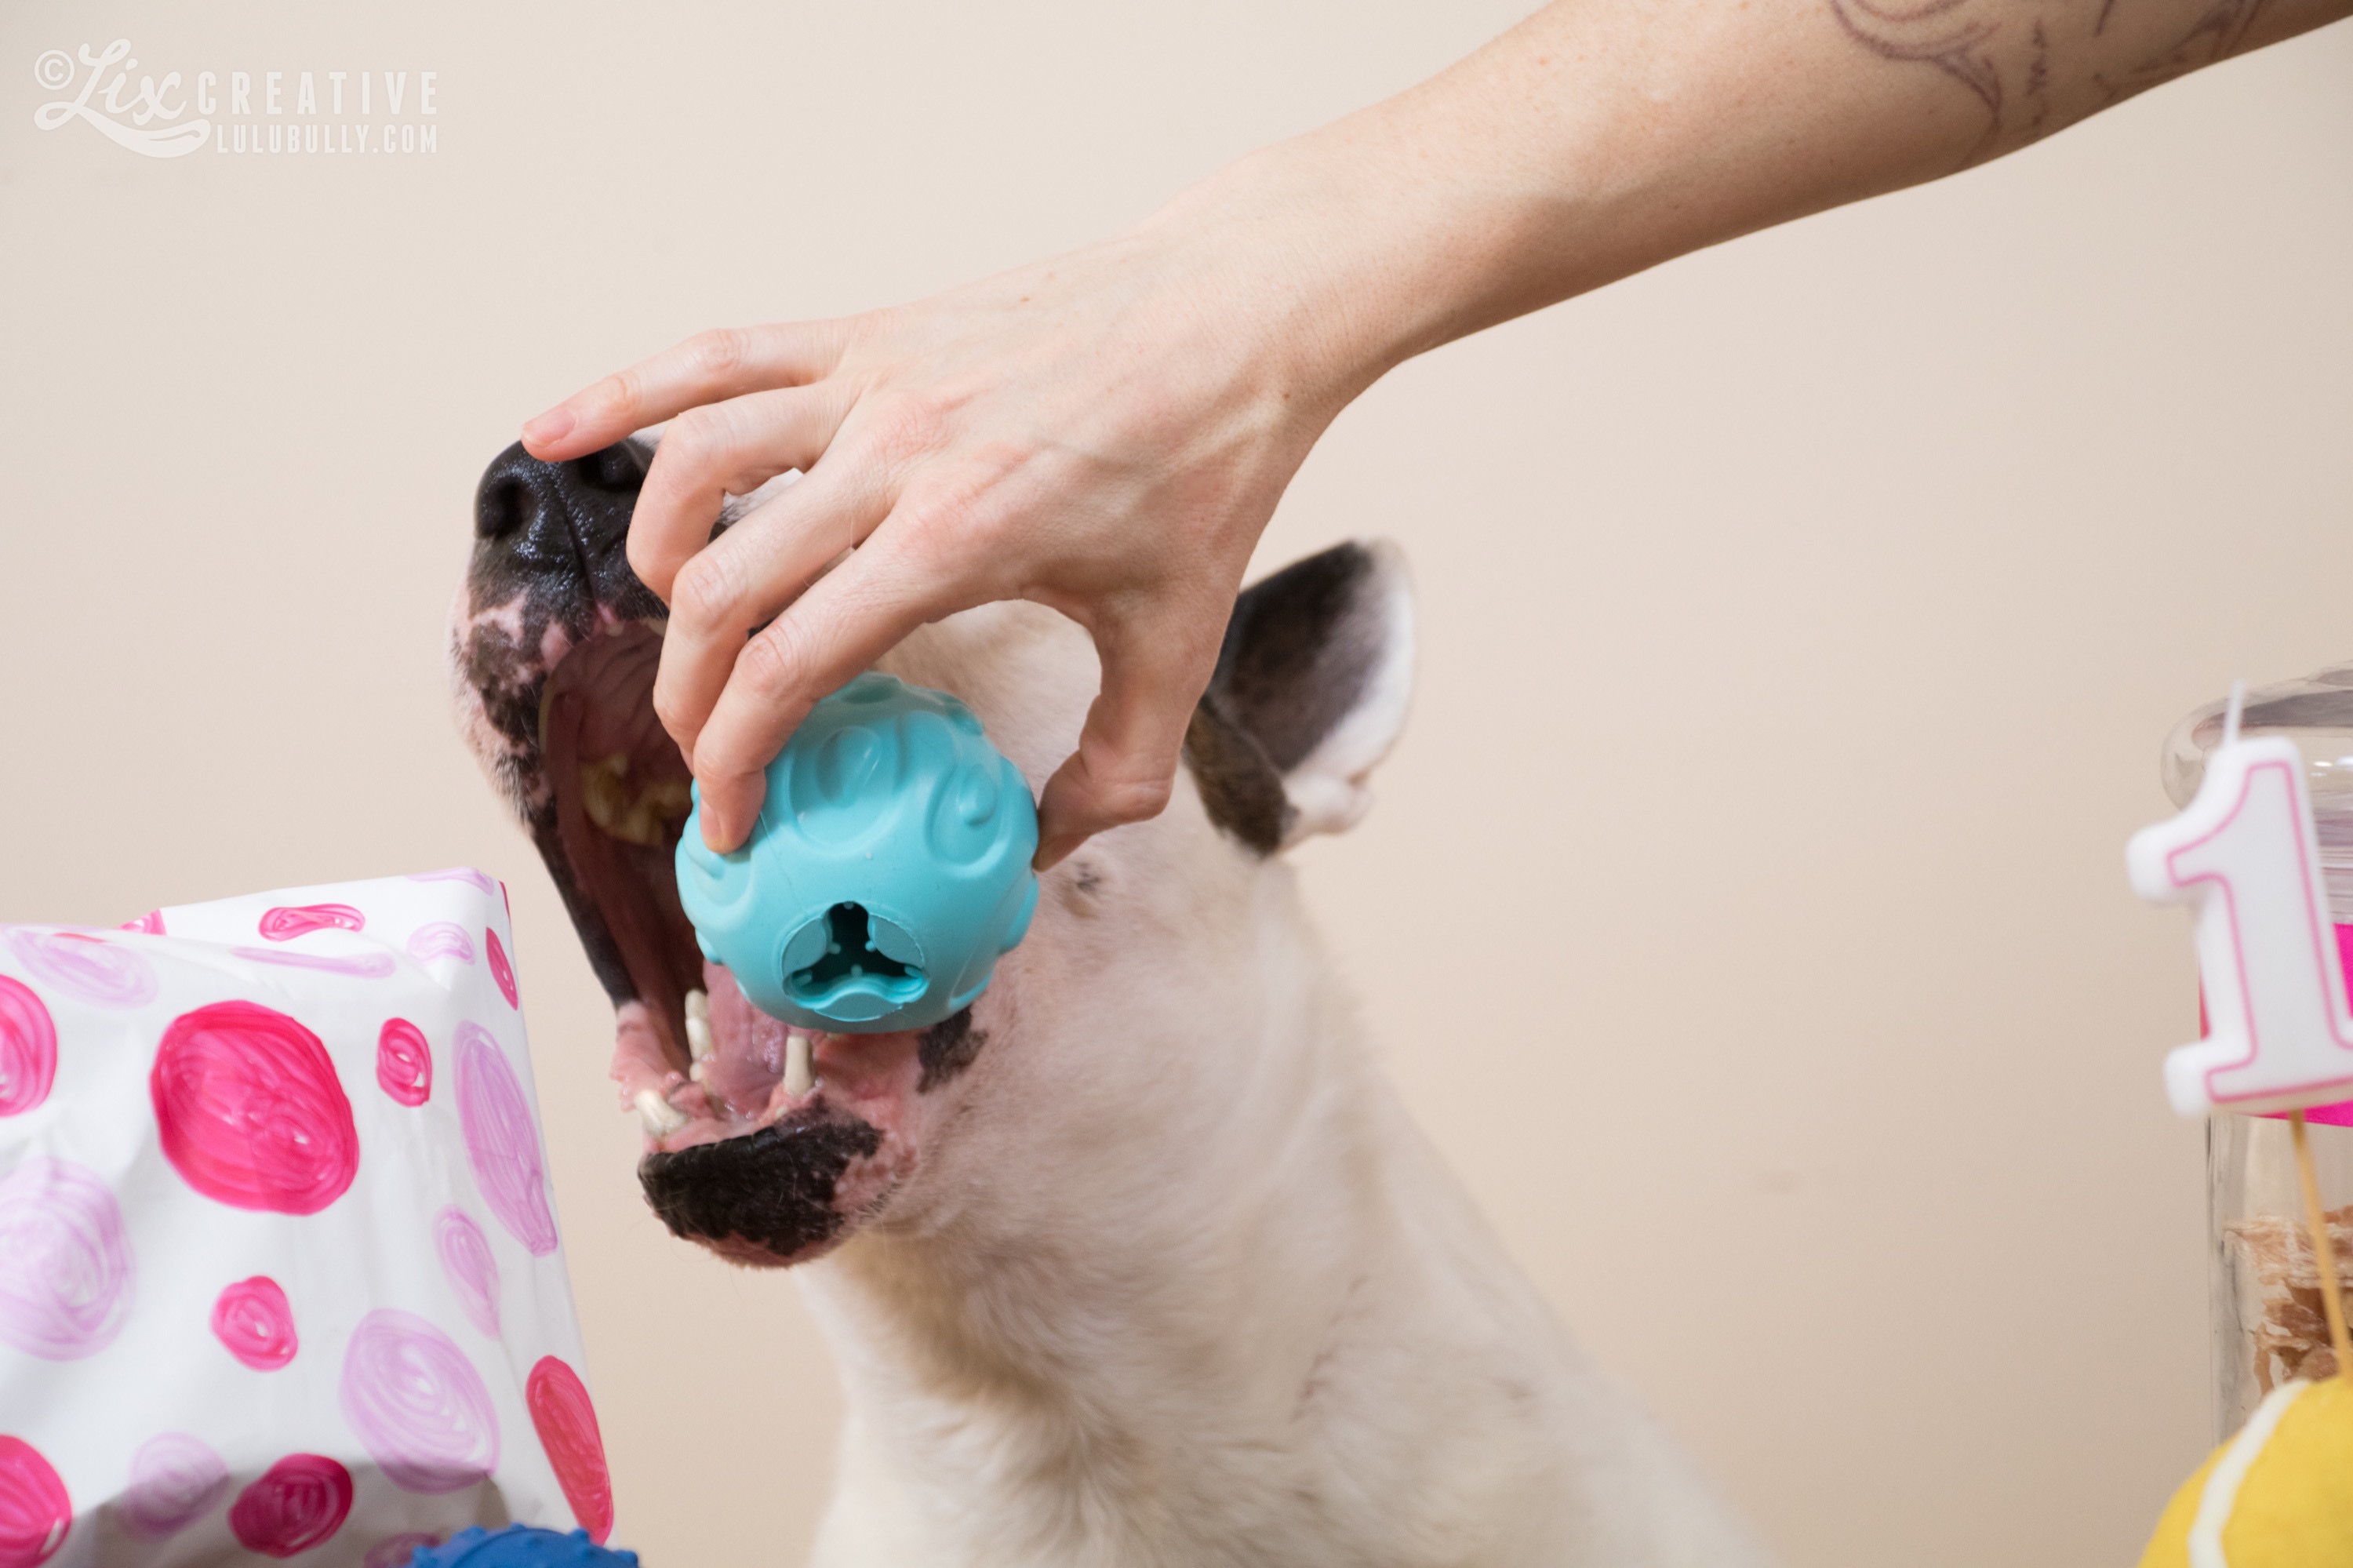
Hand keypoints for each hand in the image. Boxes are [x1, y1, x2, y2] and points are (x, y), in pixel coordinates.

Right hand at [521, 176, 1358, 865]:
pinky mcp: (867, 327)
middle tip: (707, 751)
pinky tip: (551, 430)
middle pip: (724, 587)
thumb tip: (1036, 854)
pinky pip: (718, 353)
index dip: (735, 762)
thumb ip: (1114, 771)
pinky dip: (627, 394)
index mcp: (960, 539)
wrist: (1238, 312)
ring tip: (675, 620)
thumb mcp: (1181, 645)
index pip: (790, 666)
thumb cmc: (1212, 471)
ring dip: (660, 559)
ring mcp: (871, 376)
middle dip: (689, 695)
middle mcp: (894, 452)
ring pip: (695, 466)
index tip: (732, 825)